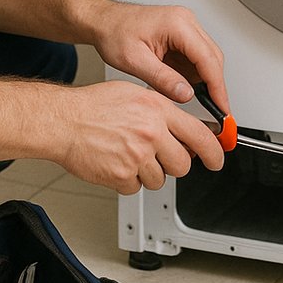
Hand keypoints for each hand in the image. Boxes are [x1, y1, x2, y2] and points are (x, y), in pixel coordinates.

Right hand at [55, 81, 224, 193]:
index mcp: (157, 110)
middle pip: (183, 164)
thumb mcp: (135, 94)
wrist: (64, 121)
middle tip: (161, 157)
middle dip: (175, 164)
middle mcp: (151, 133)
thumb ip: (163, 111)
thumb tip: (185, 128)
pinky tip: (117, 162)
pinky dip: (128, 180)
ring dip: (149, 172)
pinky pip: (137, 188)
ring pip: (160, 179)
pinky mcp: (122, 176)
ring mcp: (137, 157)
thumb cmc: (93, 106)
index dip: (214, 151)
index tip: (218, 158)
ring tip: (129, 154)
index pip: (200, 135)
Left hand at [90, 1, 228, 112]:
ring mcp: (185, 28)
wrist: (103, 22)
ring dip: (203, 82)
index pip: (208, 59)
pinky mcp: (182, 36)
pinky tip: (181, 88)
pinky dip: (192, 76)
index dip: (218, 87)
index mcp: (177, 24)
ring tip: (193, 101)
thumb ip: (162, 79)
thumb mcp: (134, 61)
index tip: (222, 107)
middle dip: (214, 87)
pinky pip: (195, 59)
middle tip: (215, 111)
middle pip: (213, 58)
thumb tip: (186, 95)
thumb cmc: (113, 33)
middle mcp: (186, 22)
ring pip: (207, 59)